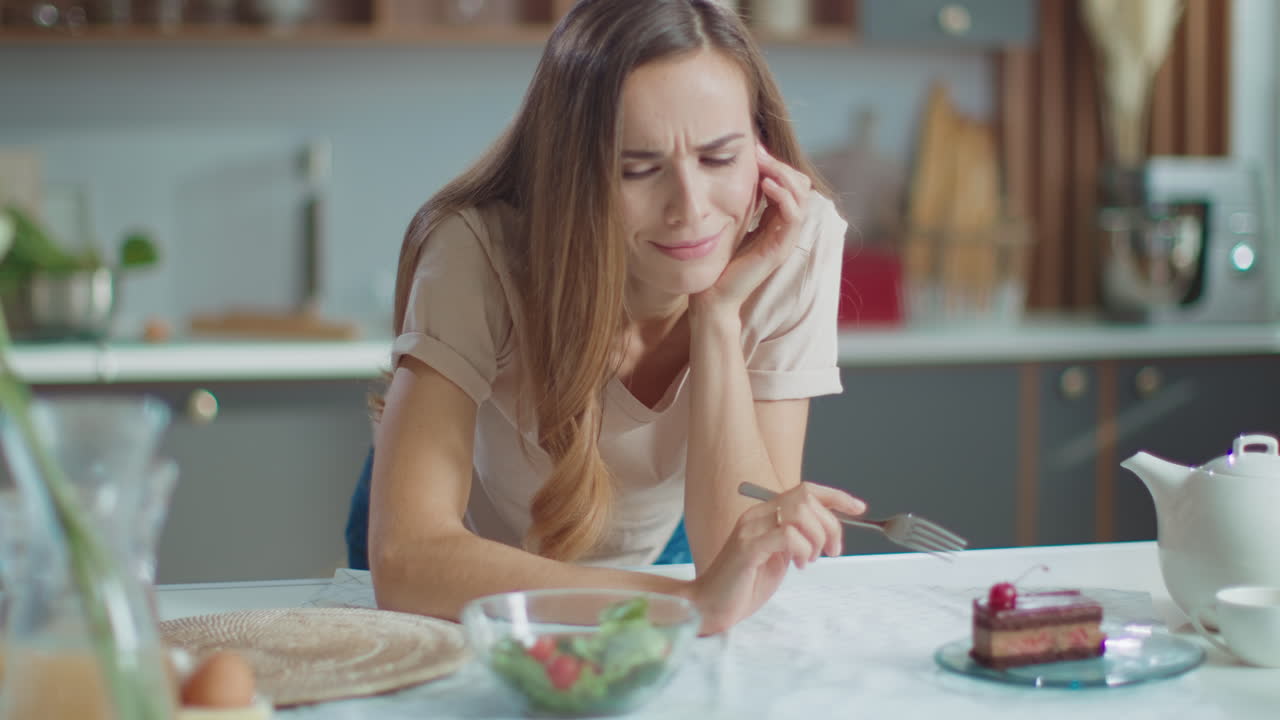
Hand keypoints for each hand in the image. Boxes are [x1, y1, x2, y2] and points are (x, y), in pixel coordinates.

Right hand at [688, 482, 865, 634]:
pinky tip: (797, 565)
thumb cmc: (743, 585)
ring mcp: (750, 530)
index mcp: (763, 514)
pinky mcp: (748, 548)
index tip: (859, 508)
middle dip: (830, 525)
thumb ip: (796, 540)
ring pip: (799, 513)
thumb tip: (825, 532)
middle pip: (807, 500)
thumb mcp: (779, 557)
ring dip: (816, 539)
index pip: (805, 490)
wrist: (710, 606)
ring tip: (808, 560)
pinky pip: (787, 535)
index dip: (836, 496)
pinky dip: (802, 549)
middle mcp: (756, 515)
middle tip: (831, 552)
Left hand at [693, 143, 812, 313]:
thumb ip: (741, 199)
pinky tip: (766, 184)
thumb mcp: (732, 220)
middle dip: (781, 164)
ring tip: (763, 163)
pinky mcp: (780, 248)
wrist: (713, 294)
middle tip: (758, 152)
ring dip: (783, 175)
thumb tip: (738, 167)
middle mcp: (785, 228)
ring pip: (801, 197)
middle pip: (800, 185)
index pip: (790, 182)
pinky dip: (783, 196)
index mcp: (776, 220)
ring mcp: (785, 239)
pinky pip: (793, 216)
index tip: (755, 149)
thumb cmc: (719, 258)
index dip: (776, 163)